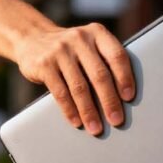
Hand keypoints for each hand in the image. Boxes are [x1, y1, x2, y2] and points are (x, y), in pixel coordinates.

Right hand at [14, 23, 134, 135]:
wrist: (32, 38)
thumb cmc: (73, 50)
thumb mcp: (90, 45)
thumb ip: (106, 61)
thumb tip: (124, 99)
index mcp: (97, 33)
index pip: (116, 56)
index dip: (125, 77)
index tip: (129, 98)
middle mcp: (79, 38)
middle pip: (99, 75)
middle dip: (109, 101)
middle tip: (116, 121)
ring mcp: (60, 51)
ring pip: (79, 87)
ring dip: (89, 111)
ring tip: (96, 128)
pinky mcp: (44, 64)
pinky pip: (60, 92)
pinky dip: (70, 110)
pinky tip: (77, 122)